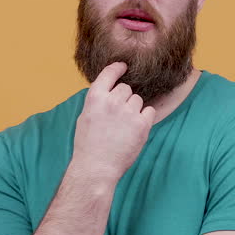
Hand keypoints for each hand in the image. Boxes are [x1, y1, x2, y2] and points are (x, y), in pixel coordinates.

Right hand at [71, 62, 156, 180]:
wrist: (97, 167)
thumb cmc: (88, 144)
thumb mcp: (85, 116)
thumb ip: (98, 101)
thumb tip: (109, 90)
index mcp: (95, 98)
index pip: (109, 73)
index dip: (118, 68)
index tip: (123, 66)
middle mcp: (112, 102)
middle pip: (126, 88)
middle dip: (124, 98)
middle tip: (117, 116)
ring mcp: (128, 113)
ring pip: (138, 100)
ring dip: (134, 109)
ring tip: (124, 127)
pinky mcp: (142, 125)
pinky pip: (150, 111)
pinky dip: (145, 118)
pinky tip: (135, 129)